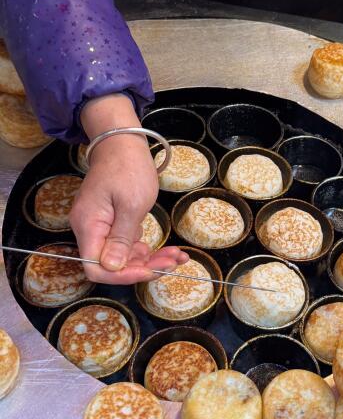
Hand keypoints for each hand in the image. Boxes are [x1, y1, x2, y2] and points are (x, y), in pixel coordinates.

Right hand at [69, 94, 186, 283]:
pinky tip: (166, 249)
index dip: (123, 275)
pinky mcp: (111, 224)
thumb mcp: (132, 204)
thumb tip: (110, 267)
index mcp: (89, 226)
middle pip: (112, 265)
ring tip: (177, 256)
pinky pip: (127, 245)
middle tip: (174, 261)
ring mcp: (100, 227)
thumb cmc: (128, 167)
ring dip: (150, 260)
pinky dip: (146, 250)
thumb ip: (122, 238)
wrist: (122, 143)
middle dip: (145, 267)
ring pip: (123, 257)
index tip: (151, 271)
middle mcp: (90, 230)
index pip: (96, 268)